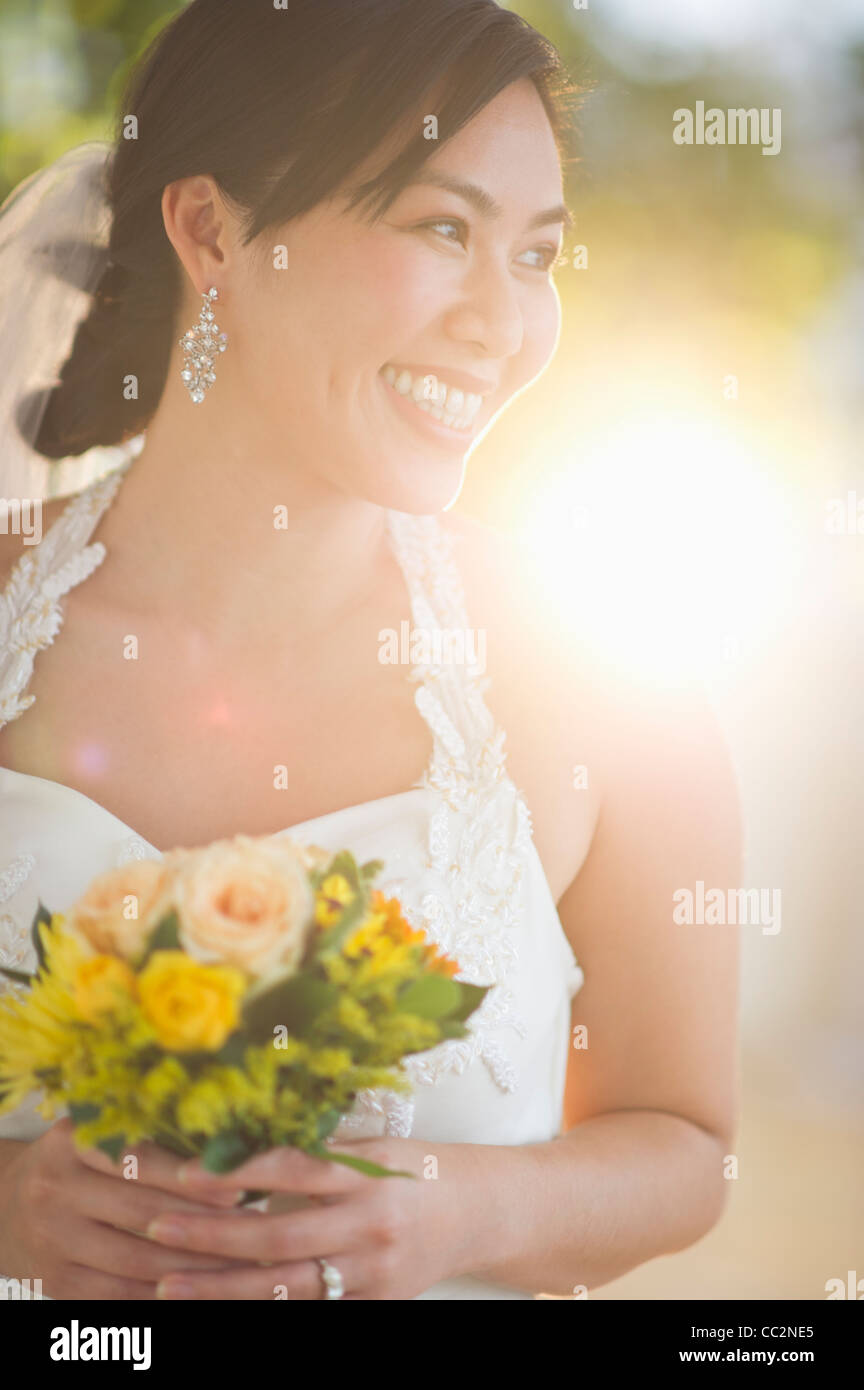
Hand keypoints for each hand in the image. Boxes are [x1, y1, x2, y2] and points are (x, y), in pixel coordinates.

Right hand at [0, 1117, 250, 1299]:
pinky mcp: (56, 1285)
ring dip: (196, 1267)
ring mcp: (52, 1242)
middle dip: (205, 1224)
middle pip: (143, 1214)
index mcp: (72, 1142)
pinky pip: (120, 1296)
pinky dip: (165, 1295)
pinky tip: (203, 1289)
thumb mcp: (97, 1133)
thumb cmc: (74, 1161)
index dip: (191, 1176)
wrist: (4, 1204)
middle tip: (255, 1230)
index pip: (139, 1160)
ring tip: (243, 1263)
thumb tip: (227, 1149)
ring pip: (137, 1262)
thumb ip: (149, 1136)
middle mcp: (55, 1190)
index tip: (238, 1187)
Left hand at [147, 1137, 477, 1299]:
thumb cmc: (418, 1169)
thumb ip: (316, 1153)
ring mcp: (374, 1274)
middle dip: (211, 1238)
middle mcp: (371, 1225)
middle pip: (279, 1238)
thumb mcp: (373, 1147)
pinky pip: (311, 1313)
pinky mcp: (375, 1307)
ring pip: (286, 1288)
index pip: (293, 1170)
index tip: (183, 1174)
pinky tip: (221, 1309)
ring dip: (222, 1289)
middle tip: (157, 1232)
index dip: (237, 1173)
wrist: (480, 1212)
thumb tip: (239, 1145)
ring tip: (169, 1285)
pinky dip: (264, 1312)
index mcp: (369, 1174)